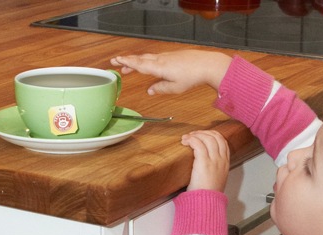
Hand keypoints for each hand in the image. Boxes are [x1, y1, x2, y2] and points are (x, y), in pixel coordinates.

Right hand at [110, 50, 230, 94]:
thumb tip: (149, 90)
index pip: (138, 64)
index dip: (126, 63)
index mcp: (159, 68)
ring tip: (129, 66)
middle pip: (140, 59)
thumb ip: (160, 88)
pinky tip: (148, 65)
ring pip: (147, 57)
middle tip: (116, 63)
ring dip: (137, 61)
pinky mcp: (172, 55)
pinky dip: (147, 60)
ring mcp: (166, 56)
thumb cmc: (192, 77)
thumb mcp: (175, 87)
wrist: (207, 65)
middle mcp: (160, 59)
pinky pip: (155, 57)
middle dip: (127, 61)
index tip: (116, 61)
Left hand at [181, 130, 229, 191]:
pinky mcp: (204, 162)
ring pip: (207, 138)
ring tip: (186, 138)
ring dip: (195, 135)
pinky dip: (191, 140)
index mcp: (225, 163)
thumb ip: (214, 167)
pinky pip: (198, 144)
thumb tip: (204, 159)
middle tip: (192, 135)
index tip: (202, 135)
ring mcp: (214, 160)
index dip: (211, 134)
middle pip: (215, 136)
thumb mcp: (216, 178)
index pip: (222, 141)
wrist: (207, 201)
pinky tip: (185, 142)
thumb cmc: (208, 193)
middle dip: (202, 132)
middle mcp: (221, 159)